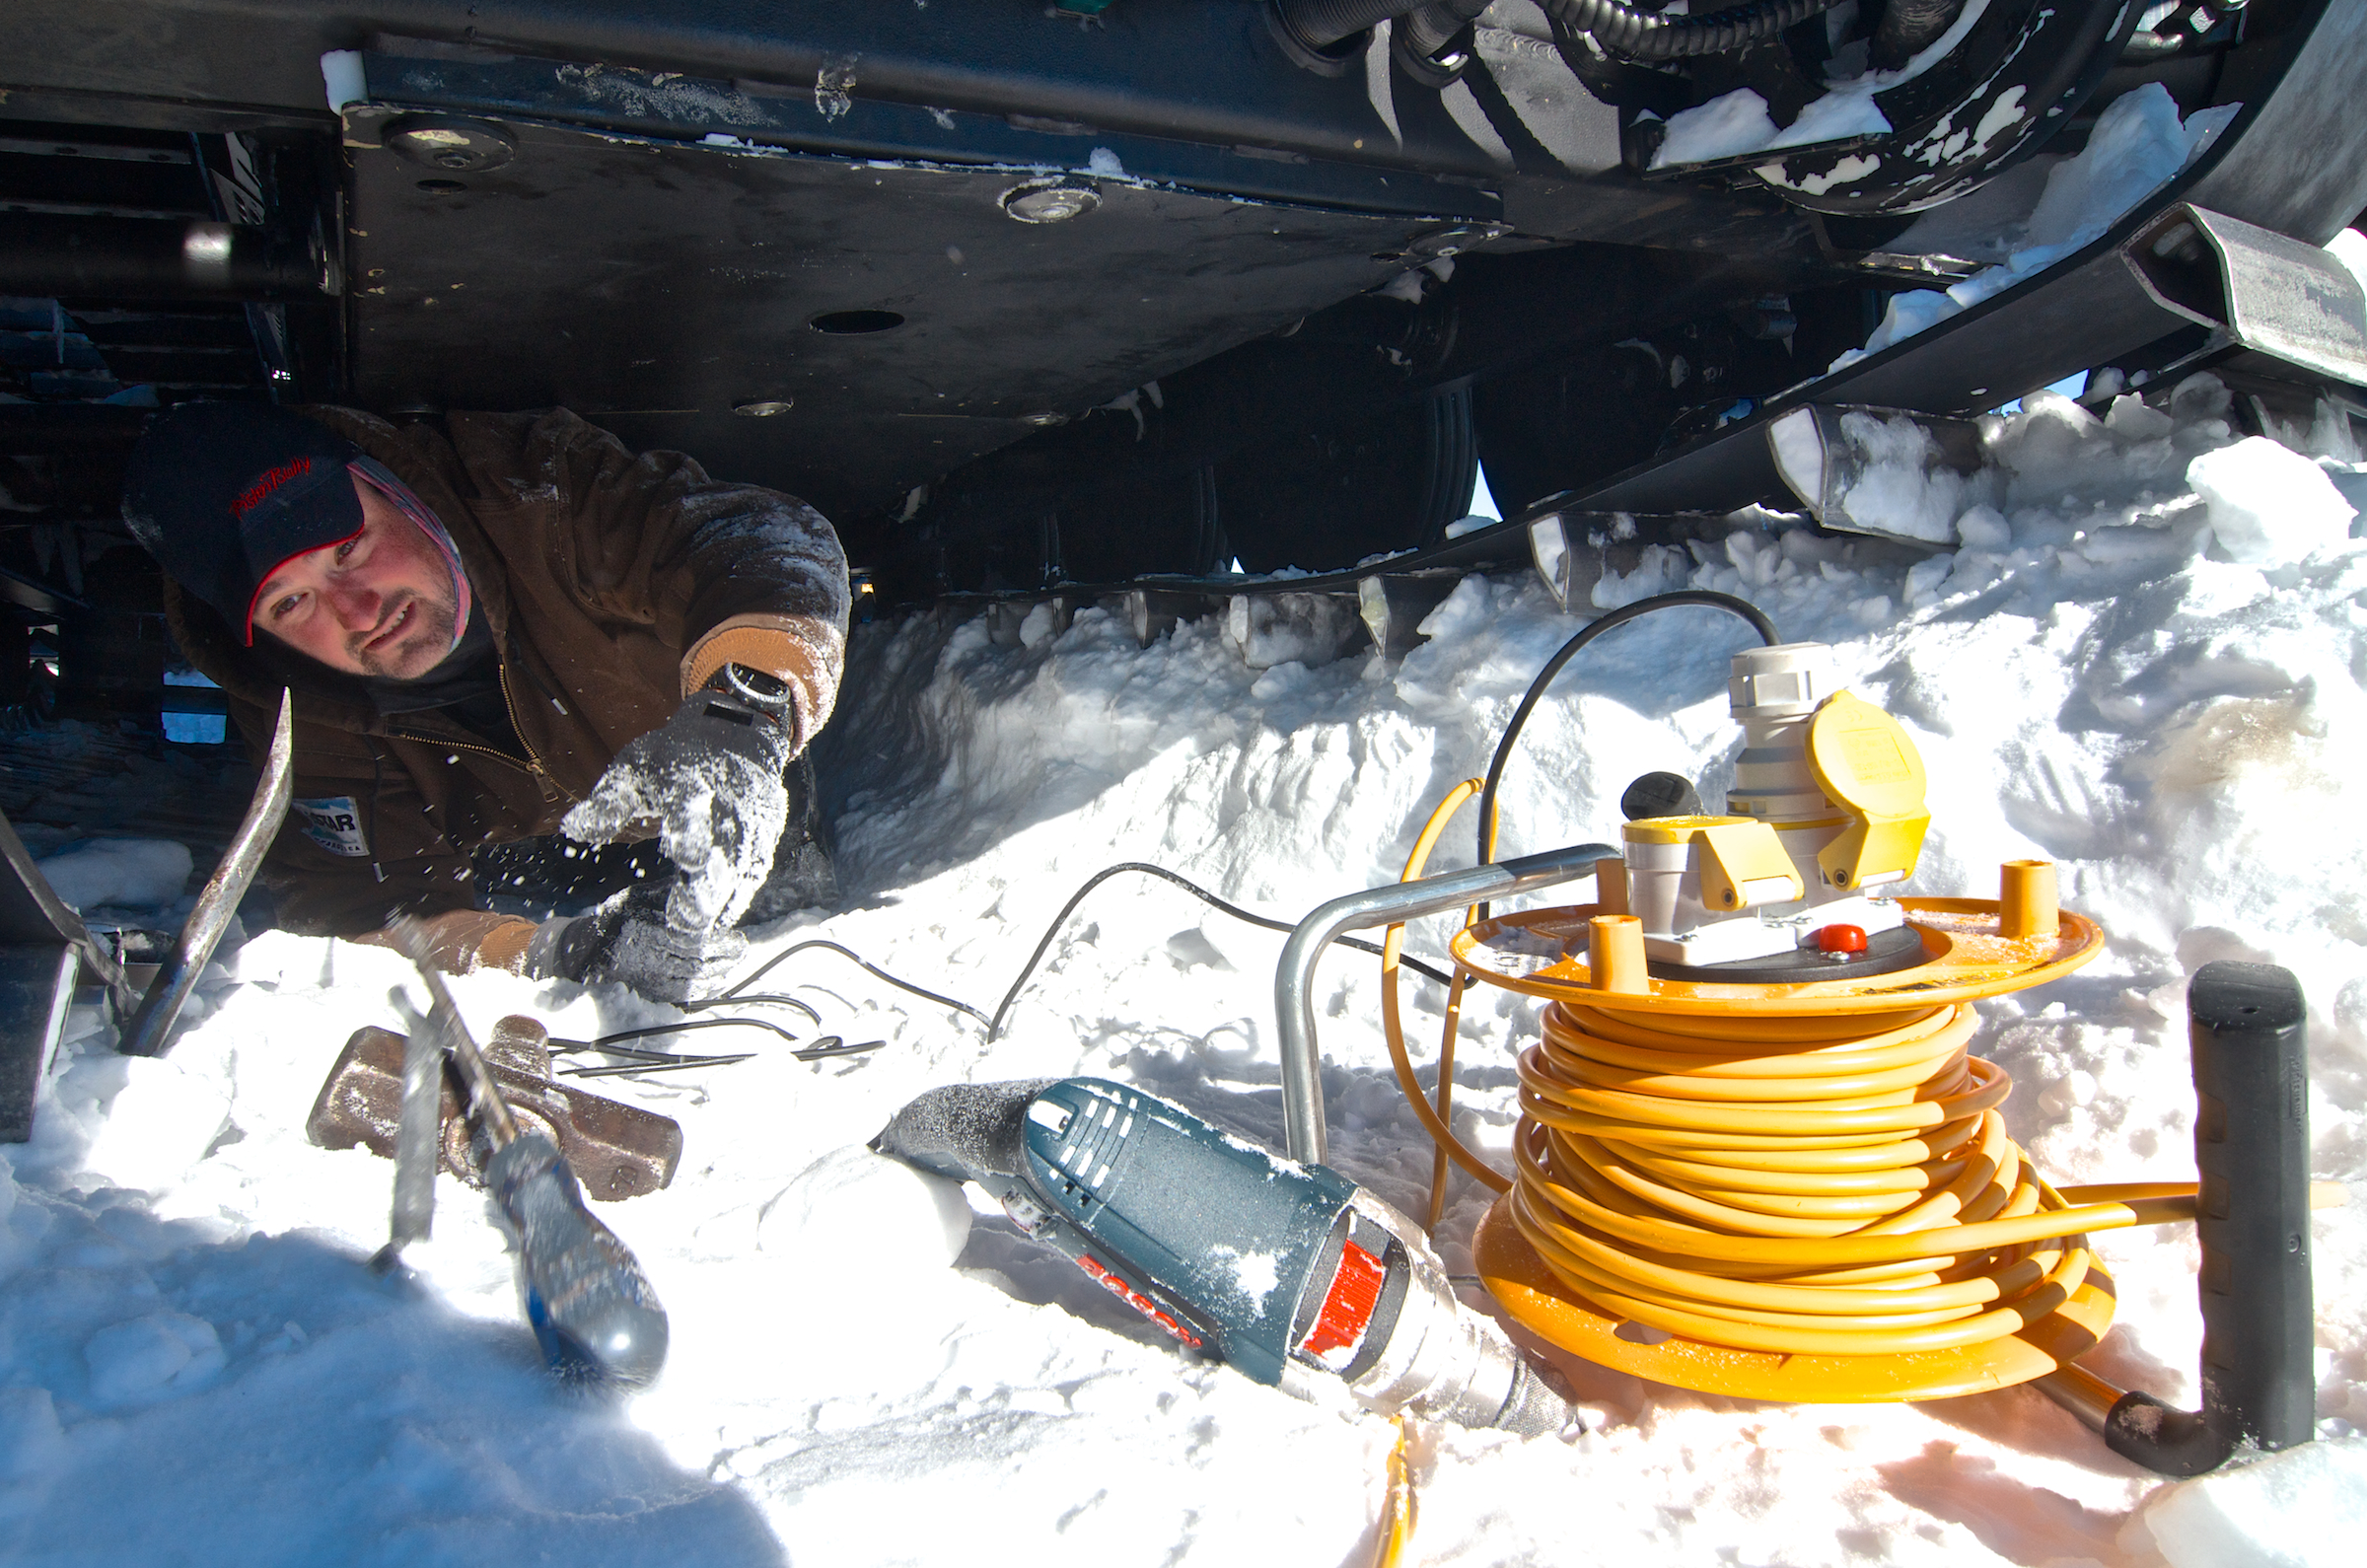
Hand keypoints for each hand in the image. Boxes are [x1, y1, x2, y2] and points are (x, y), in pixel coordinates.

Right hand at [526, 882, 747, 1002]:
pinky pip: (683, 994)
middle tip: (742, 949)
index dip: (718, 941)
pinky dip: (703, 988)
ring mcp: (653, 978)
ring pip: (694, 979)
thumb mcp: (639, 897)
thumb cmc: (619, 917)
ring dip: (719, 972)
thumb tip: (697, 880)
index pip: (694, 941)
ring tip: (735, 962)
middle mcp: (654, 958)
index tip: (736, 937)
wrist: (590, 949)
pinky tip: (717, 980)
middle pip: (698, 961)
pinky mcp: (653, 991)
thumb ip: (667, 893)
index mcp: (652, 933)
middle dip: (724, 957)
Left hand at [561, 686, 798, 933]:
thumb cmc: (675, 756)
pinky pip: (756, 867)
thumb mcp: (635, 768)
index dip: (691, 833)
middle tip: (687, 920)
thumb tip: (573, 831)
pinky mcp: (766, 830)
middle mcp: (727, 799)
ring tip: (696, 928)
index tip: (687, 861)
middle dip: (708, 885)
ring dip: (722, 899)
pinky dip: (739, 894)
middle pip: (723, 846)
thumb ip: (607, 804)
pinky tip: (720, 917)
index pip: (691, 807)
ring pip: (743, 863)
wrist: (738, 732)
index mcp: (689, 780)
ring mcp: (752, 815)